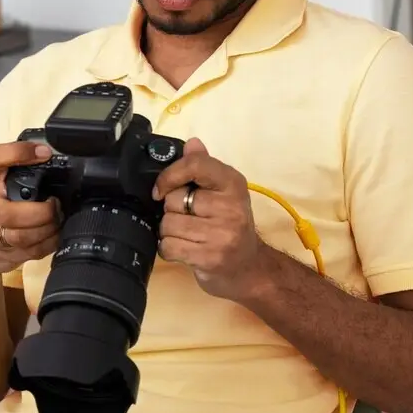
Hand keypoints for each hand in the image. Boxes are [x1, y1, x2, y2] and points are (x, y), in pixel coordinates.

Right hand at [0, 140, 60, 275]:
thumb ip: (20, 174)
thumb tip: (55, 156)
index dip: (17, 153)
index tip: (44, 152)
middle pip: (9, 214)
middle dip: (41, 212)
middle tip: (55, 204)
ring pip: (23, 237)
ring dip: (49, 229)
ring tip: (58, 219)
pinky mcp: (7, 253)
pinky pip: (34, 251)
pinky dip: (51, 242)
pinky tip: (55, 234)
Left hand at [153, 137, 268, 300]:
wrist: (251, 269)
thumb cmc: (231, 227)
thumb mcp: (223, 193)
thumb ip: (204, 167)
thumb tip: (191, 143)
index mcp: (233, 184)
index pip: (195, 165)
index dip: (170, 175)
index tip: (161, 188)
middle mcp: (231, 207)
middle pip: (173, 200)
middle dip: (171, 210)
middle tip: (188, 218)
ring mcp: (222, 234)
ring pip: (167, 224)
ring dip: (169, 232)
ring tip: (188, 235)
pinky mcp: (210, 257)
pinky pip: (168, 246)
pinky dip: (169, 249)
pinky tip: (185, 249)